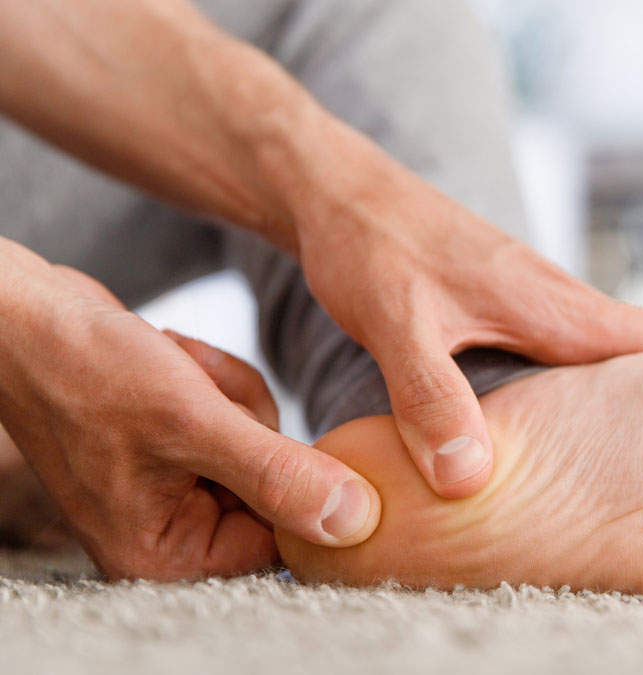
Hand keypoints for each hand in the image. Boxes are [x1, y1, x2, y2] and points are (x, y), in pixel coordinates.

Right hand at [0, 243, 380, 578]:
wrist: (28, 315)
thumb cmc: (89, 371)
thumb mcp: (193, 423)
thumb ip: (279, 476)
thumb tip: (356, 521)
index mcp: (166, 556)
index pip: (282, 542)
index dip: (300, 484)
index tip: (276, 432)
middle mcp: (173, 533)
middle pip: (279, 488)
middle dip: (248, 424)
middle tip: (196, 395)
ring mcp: (180, 487)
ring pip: (266, 442)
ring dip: (233, 395)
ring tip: (177, 375)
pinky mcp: (186, 445)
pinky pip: (243, 415)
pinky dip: (219, 380)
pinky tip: (175, 362)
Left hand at [291, 146, 642, 498]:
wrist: (337, 190)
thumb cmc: (370, 246)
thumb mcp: (396, 325)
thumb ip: (431, 399)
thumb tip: (471, 480)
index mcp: (551, 304)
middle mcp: (558, 300)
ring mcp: (538, 300)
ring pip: (612, 351)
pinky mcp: (511, 304)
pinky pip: (574, 349)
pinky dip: (595, 382)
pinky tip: (584, 419)